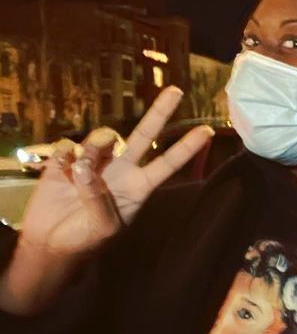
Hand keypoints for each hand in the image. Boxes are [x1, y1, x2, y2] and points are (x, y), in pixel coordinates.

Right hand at [18, 87, 212, 257]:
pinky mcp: (66, 160)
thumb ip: (98, 199)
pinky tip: (60, 171)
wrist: (51, 243)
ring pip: (102, 138)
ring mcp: (95, 162)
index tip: (208, 132)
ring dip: (92, 151)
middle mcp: (121, 169)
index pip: (168, 164)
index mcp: (138, 187)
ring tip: (79, 172)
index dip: (186, 148)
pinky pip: (69, 145)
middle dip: (160, 113)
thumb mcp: (102, 227)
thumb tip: (85, 168)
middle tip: (177, 91)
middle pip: (144, 135)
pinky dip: (65, 156)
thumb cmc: (85, 238)